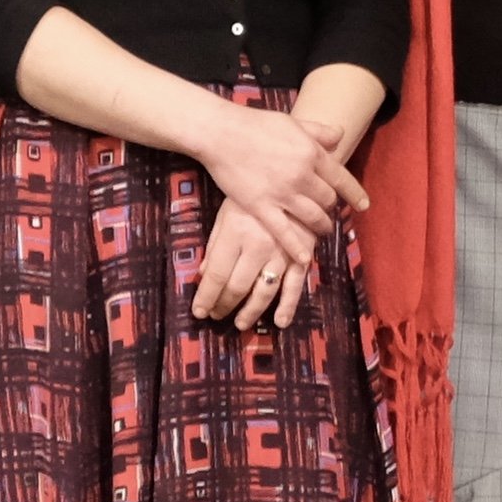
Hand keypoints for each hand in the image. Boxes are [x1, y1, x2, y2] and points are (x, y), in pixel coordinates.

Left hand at [194, 196, 307, 329]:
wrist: (293, 178)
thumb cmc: (254, 196)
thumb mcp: (227, 213)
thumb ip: (215, 243)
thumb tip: (203, 273)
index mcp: (235, 233)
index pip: (216, 274)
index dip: (206, 297)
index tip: (199, 311)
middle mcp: (257, 247)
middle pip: (237, 287)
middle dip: (224, 305)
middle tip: (216, 315)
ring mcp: (282, 253)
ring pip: (263, 292)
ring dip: (250, 312)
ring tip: (240, 323)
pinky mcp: (302, 256)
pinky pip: (295, 286)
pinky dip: (288, 306)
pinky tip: (280, 322)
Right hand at [199, 106, 366, 254]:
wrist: (222, 133)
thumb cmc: (256, 124)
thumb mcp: (293, 123)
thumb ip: (318, 131)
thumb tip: (341, 134)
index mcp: (311, 153)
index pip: (342, 178)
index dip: (354, 194)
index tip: (363, 205)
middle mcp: (302, 176)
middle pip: (328, 200)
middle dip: (331, 208)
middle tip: (329, 212)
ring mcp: (282, 194)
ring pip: (312, 217)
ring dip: (321, 226)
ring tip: (322, 230)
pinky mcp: (262, 207)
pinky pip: (284, 232)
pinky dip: (297, 246)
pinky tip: (305, 257)